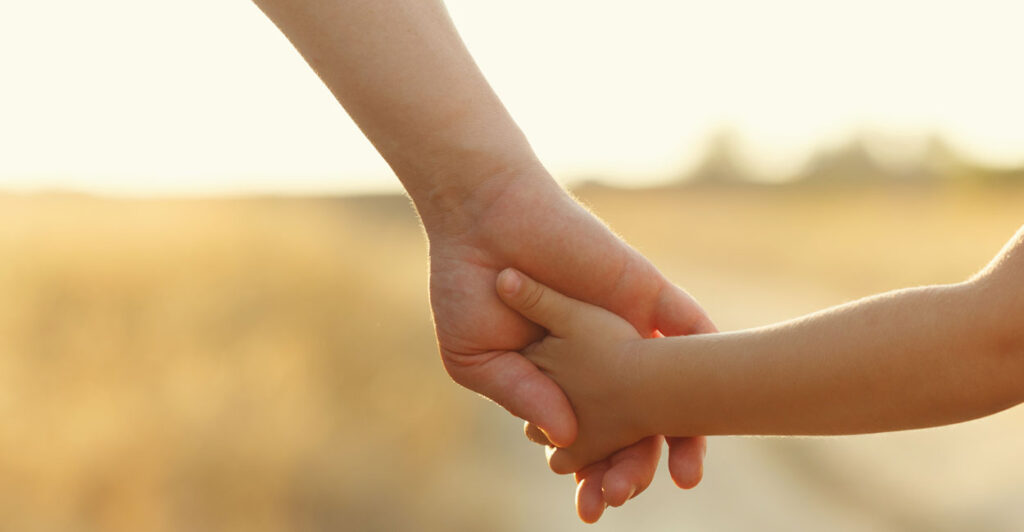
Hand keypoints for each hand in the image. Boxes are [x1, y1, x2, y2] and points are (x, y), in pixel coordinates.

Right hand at [424, 167, 715, 521]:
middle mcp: (601, 359)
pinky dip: (708, 369)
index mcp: (560, 379)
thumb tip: (567, 439)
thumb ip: (524, 397)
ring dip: (682, 434)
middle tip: (626, 496)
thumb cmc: (468, 286)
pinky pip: (692, 329)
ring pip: (673, 389)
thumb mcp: (479, 359)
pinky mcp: (646, 294)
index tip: (592, 506)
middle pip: (636, 425)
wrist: (481, 218)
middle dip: (634, 466)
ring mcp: (627, 327)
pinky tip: (713, 412)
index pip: (589, 439)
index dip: (593, 475)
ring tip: (684, 475)